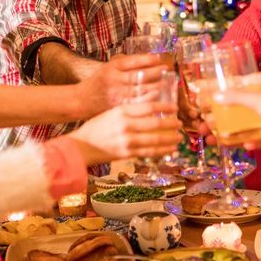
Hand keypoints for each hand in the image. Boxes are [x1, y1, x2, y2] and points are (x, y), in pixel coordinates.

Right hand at [65, 101, 181, 164]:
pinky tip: (170, 149)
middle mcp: (126, 125)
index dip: (165, 107)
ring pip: (155, 139)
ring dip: (170, 139)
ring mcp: (127, 140)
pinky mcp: (127, 153)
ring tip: (178, 138)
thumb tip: (151, 110)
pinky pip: (149, 152)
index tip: (174, 108)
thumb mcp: (111, 113)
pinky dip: (162, 151)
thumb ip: (129, 111)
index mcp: (122, 111)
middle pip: (155, 123)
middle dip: (171, 124)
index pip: (149, 106)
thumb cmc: (95, 128)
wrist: (80, 146)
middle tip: (179, 123)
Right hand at [75, 53, 168, 117]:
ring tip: (166, 83)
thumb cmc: (97, 82)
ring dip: (155, 86)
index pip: (132, 61)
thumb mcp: (107, 67)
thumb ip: (124, 63)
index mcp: (111, 67)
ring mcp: (116, 94)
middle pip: (138, 75)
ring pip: (140, 90)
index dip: (147, 59)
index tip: (159, 58)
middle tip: (167, 70)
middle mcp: (114, 80)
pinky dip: (148, 100)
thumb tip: (147, 59)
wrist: (81, 100)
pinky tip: (158, 98)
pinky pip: (136, 103)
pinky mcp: (118, 107)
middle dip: (155, 72)